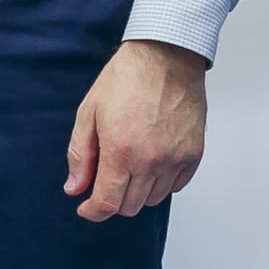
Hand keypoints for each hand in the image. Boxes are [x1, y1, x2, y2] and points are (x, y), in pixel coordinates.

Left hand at [65, 39, 208, 221]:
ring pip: (153, 199)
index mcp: (121, 150)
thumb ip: (80, 155)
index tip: (86, 208)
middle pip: (130, 206)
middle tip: (106, 181)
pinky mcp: (193, 153)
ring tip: (130, 167)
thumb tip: (74, 188)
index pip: (107, 203)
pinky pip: (176, 186)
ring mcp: (175, 158)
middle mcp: (151, 160)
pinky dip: (162, 182)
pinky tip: (151, 163)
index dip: (93, 211)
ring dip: (137, 192)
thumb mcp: (89, 112)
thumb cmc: (126, 79)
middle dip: (113, 200)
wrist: (166, 56)